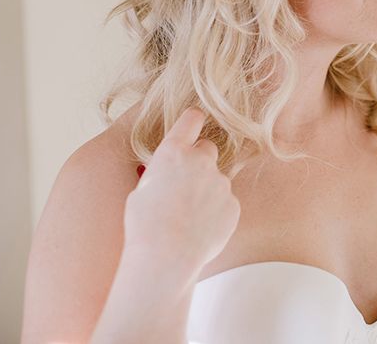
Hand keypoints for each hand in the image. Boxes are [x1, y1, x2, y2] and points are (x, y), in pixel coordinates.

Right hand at [123, 107, 240, 274]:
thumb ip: (164, 173)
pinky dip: (215, 213)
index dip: (193, 120)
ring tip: (188, 218)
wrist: (166, 256)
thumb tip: (171, 174)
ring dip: (206, 192)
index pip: (191, 120)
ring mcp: (221, 182)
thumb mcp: (143, 189)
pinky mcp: (233, 204)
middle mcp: (201, 161)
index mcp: (173, 152)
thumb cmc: (145, 225)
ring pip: (216, 181)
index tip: (195, 120)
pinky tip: (199, 230)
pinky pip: (225, 203)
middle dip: (199, 160)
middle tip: (186, 184)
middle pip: (208, 149)